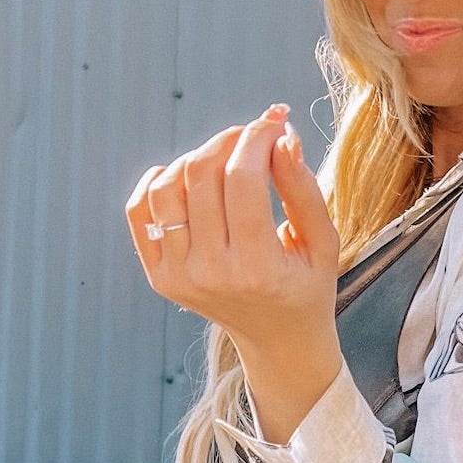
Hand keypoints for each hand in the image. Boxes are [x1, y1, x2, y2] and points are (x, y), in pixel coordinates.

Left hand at [126, 105, 341, 359]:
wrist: (277, 340)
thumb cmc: (306, 284)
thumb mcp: (322, 242)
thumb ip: (304, 189)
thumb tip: (283, 136)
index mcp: (257, 267)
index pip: (243, 179)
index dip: (257, 137)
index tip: (274, 123)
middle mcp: (212, 273)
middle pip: (201, 174)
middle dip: (228, 140)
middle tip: (250, 137)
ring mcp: (179, 277)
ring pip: (165, 186)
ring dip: (193, 158)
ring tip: (221, 162)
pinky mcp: (160, 276)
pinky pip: (140, 211)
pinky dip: (157, 181)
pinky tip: (184, 177)